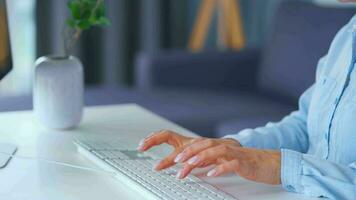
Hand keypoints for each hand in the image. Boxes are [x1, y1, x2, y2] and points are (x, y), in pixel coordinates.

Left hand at [137, 130, 280, 184]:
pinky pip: (230, 163)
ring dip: (199, 159)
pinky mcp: (243, 161)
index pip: (191, 142)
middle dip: (184, 153)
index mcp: (214, 145)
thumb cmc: (244, 162)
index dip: (177, 144)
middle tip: (170, 162)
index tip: (157, 148)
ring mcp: (232, 152)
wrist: (269, 163)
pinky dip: (220, 168)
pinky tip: (212, 174)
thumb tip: (190, 166)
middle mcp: (221, 145)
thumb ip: (206, 160)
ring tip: (187, 166)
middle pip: (200, 144)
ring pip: (213, 151)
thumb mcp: (221, 160)